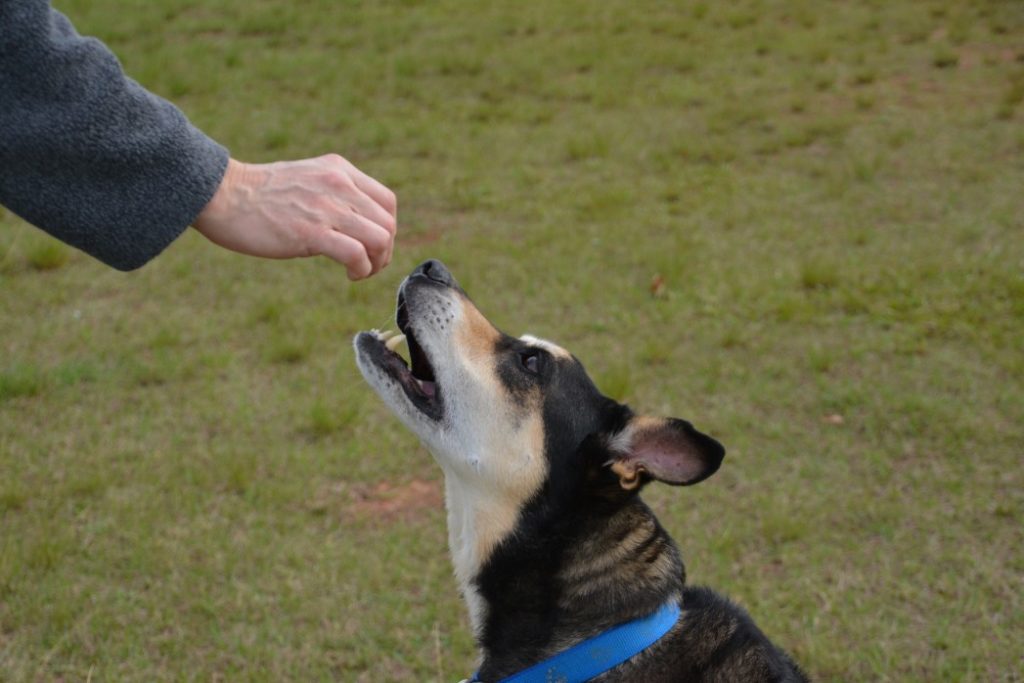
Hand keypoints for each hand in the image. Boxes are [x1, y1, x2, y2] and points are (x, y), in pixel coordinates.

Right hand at [192, 155, 396, 279]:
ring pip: (380, 239)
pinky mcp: (312, 232)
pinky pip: (357, 254)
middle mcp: (339, 184)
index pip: (387, 202)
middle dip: (384, 251)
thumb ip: (333, 193)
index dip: (386, 230)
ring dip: (376, 264)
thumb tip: (355, 222)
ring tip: (359, 272)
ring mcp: (327, 207)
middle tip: (366, 265)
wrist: (221, 195)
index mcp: (339, 169)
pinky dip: (361, 270)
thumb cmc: (258, 194)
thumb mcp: (307, 180)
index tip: (371, 246)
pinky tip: (349, 275)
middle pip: (388, 224)